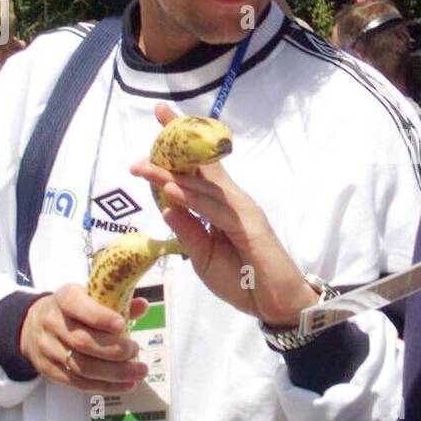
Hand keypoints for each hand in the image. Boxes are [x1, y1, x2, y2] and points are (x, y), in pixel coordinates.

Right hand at [18, 284, 148, 391]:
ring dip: (115, 373)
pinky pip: (78, 383)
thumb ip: (116, 302)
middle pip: (83, 342)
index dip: (100, 317)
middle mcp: (52, 323)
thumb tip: (142, 305)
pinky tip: (126, 384)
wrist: (33, 324)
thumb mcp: (89, 297)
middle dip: (114, 350)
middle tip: (135, 350)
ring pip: (83, 366)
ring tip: (139, 372)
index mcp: (64, 299)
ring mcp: (48, 349)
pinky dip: (105, 386)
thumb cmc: (72, 310)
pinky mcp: (49, 370)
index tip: (122, 324)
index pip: (77, 305)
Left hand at [130, 103, 318, 327]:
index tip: (161, 119)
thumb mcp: (203, 257)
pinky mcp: (249, 225)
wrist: (276, 303)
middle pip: (204, 166)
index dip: (180, 148)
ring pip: (205, 186)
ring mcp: (243, 210)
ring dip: (173, 176)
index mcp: (221, 206)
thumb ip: (188, 232)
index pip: (199, 171)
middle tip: (158, 117)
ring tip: (145, 166)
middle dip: (178, 143)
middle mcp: (233, 200)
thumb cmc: (242, 281)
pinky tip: (171, 191)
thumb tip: (166, 205)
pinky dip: (193, 200)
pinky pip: (215, 210)